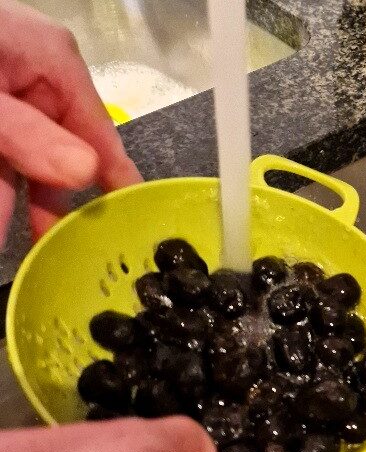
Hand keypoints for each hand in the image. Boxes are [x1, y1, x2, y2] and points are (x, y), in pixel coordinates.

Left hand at [0, 0, 141, 244]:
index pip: (101, 133)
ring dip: (13, 209)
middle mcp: (39, 86)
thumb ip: (27, 134)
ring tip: (21, 250)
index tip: (132, 223)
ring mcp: (11, 106)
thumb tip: (84, 173)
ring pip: (23, 169)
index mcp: (55, 65)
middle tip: (55, 253)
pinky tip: (4, 223)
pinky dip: (0, 195)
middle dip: (50, 208)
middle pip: (61, 159)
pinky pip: (2, 166)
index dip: (118, 181)